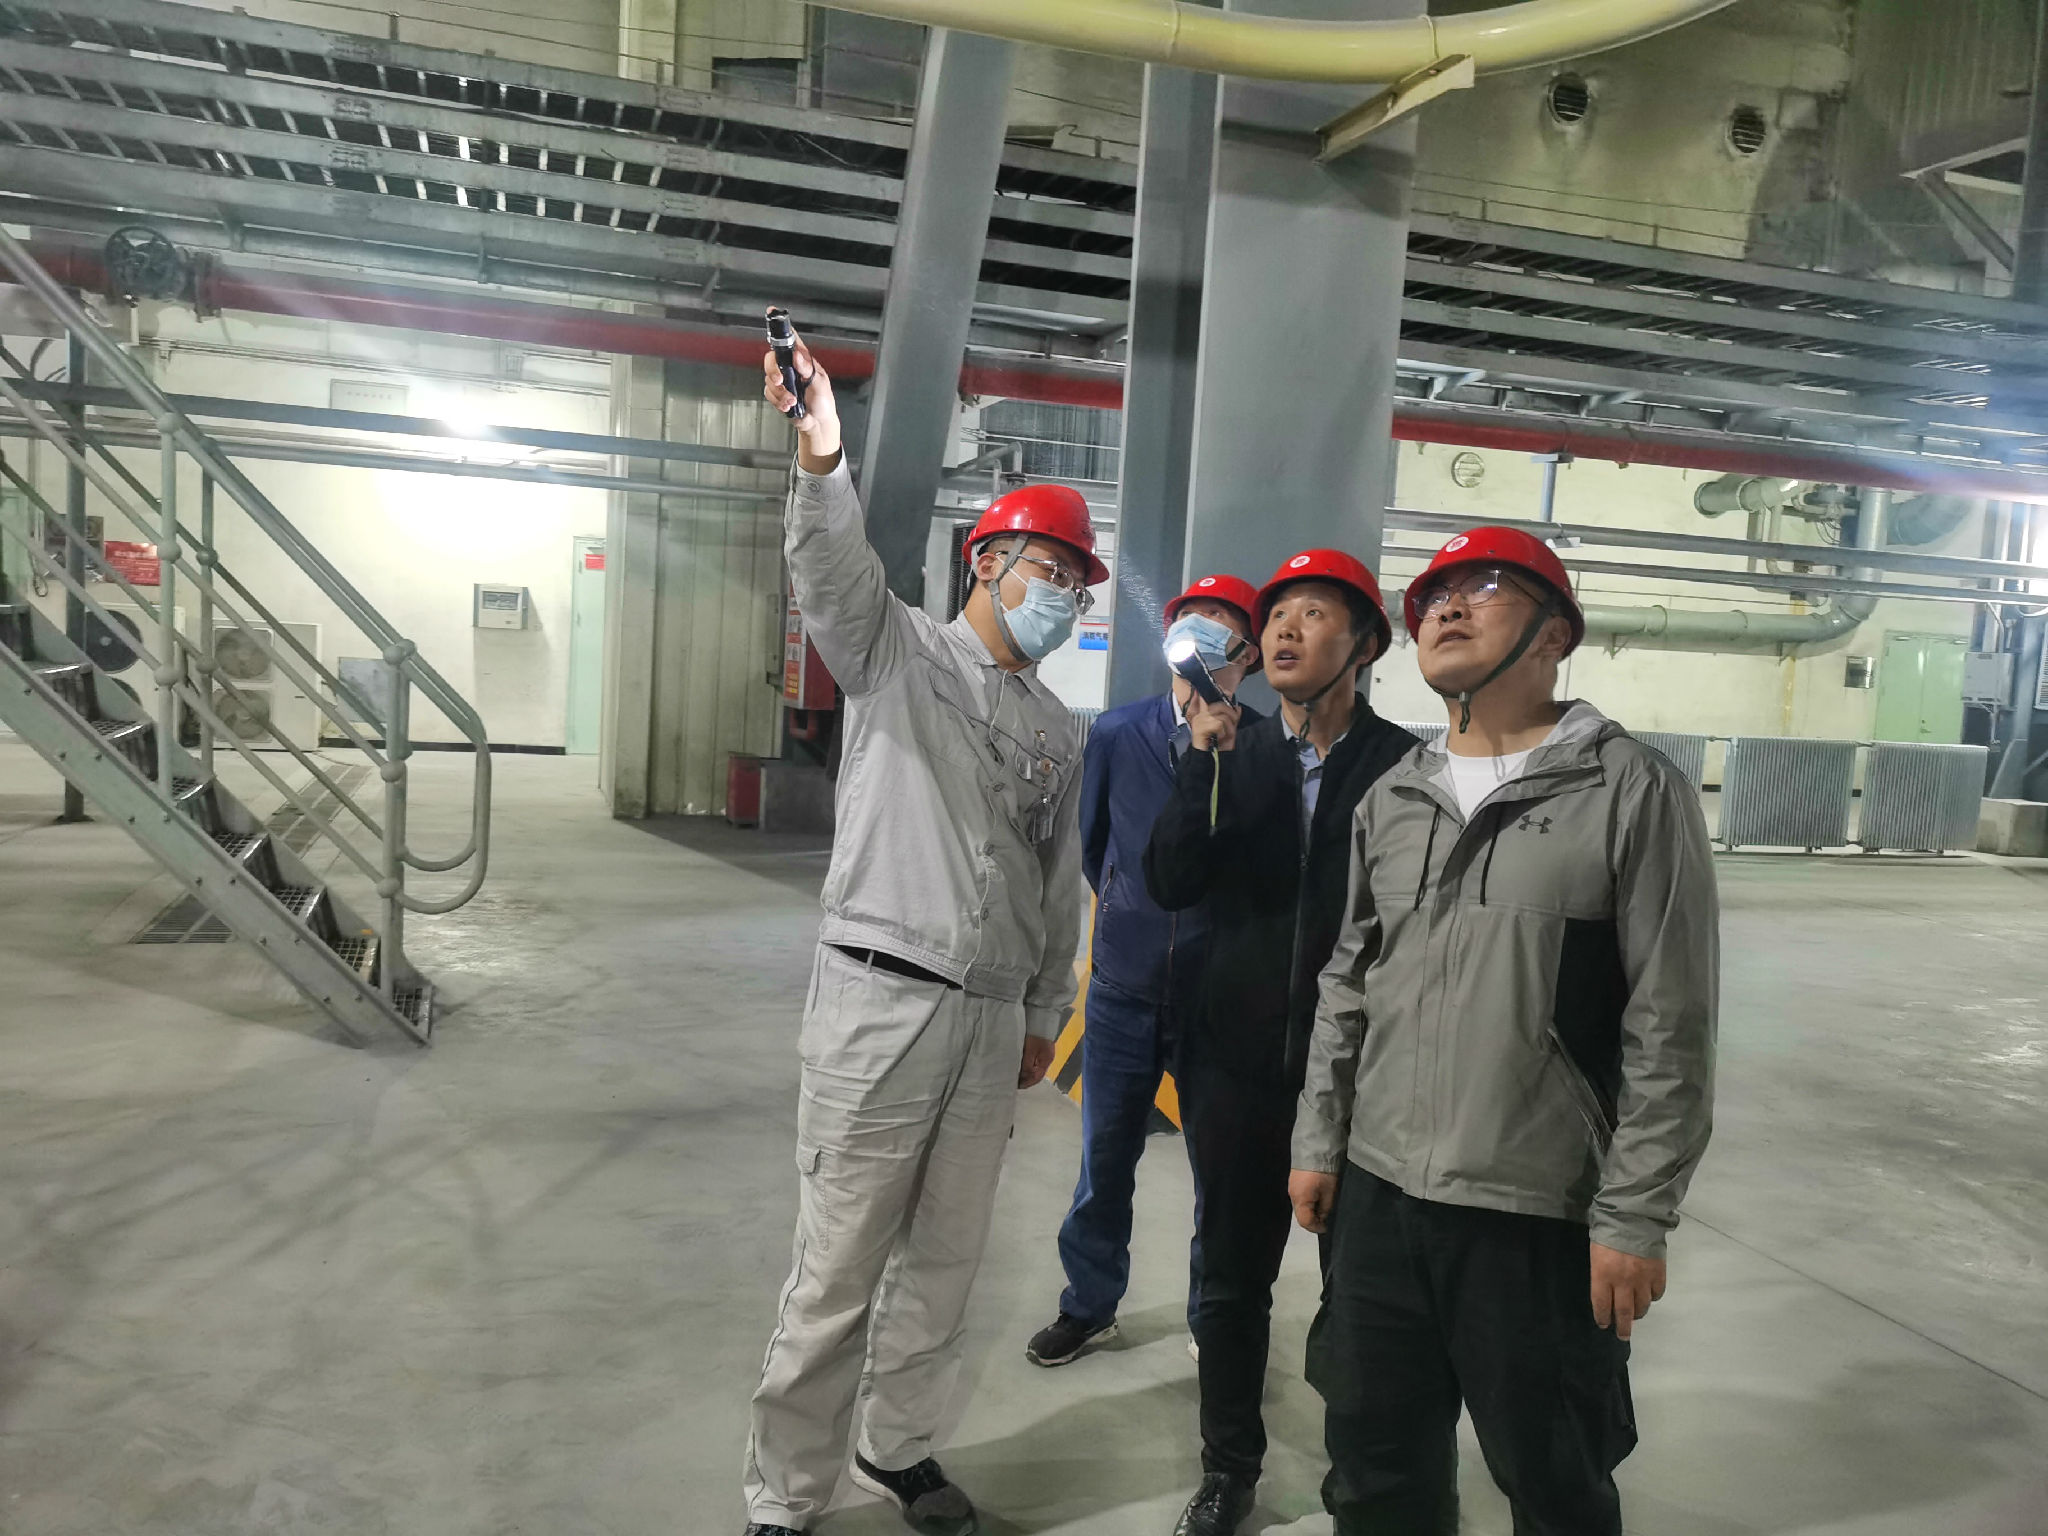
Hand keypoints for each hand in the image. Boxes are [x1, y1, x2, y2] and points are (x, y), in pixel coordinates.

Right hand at [761, 316, 843, 471]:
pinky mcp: (777, 393)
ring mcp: (782, 380)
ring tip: (793, 401)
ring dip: (780, 393)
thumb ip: (808, 369)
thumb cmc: (823, 400)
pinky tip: (789, 405)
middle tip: (780, 381)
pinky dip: (778, 401)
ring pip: (768, 379)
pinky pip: (768, 393)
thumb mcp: (820, 383)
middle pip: (771, 358)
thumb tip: (798, 355)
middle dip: (773, 370)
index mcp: (802, 360)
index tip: (772, 312)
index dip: (781, 326)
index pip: (791, 339)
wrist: (817, 422)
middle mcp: (790, 367)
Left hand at [1018, 1035, 1055, 1089]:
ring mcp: (1044, 1052)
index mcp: (1046, 1061)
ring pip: (1034, 1067)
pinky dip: (1026, 1064)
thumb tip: (1023, 1078)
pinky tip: (1019, 1064)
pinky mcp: (1040, 1047)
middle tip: (1014, 1081)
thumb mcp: (1030, 1051)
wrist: (1040, 1018)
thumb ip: (1027, 1066)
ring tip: (1015, 1074)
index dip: (1027, 1083)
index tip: (1016, 1086)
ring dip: (1026, 1072)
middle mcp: (1047, 1058)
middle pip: (1036, 1073)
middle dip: (1026, 1079)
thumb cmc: (1035, 1035)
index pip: (1037, 1077)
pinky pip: (1033, 1060)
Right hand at [1187, 696, 1240, 751]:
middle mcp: (1200, 715)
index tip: (1228, 693)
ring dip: (1229, 727)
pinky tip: (1220, 738)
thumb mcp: (1228, 729)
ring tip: (1227, 735)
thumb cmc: (1217, 745)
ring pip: (1222, 716)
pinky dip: (1223, 732)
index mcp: (1205, 713)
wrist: (1207, 759)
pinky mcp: (1200, 728)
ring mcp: (1199, 721)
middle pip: (1220, 705)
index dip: (1220, 691)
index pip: (1209, 695)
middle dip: (1232, 715)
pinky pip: (1218, 724)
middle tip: (1233, 725)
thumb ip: (1232, 717)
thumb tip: (1237, 707)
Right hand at [1289, 1169, 1337, 1232]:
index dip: (1316, 1227)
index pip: (1305, 1222)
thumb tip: (1322, 1218)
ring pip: (1300, 1206)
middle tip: (1326, 1218)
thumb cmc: (1324, 1171)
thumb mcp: (1330, 1192)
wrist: (1315, 1147)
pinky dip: (1307, 1201)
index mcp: (1301, 1199)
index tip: (1326, 1228)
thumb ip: (1325, 1208)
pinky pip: (1299, 1197)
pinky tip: (1317, 1196)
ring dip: (1310, 1209)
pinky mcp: (1293, 1181)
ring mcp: (1291, 1187)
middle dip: (1313, 1219)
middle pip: (1301, 1214)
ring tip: (1323, 1206)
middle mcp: (1292, 1195)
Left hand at [1589, 1242, 1666, 1339]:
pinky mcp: (1659, 1274)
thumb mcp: (1596, 1253)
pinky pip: (1657, 1294)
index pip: (1602, 1305)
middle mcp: (1623, 1282)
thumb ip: (1601, 1275)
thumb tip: (1606, 1293)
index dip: (1602, 1317)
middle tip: (1622, 1335)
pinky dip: (1652, 1297)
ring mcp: (1643, 1279)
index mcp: (1603, 1275)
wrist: (1633, 1218)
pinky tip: (1648, 1296)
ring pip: (1642, 1306)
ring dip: (1638, 1313)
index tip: (1604, 1324)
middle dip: (1622, 1327)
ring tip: (1635, 1314)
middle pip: (1624, 1312)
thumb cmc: (1608, 1233)